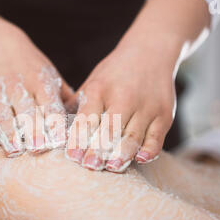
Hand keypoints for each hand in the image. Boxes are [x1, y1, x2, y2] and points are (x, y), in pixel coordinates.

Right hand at [0, 26, 73, 156]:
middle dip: (33, 130)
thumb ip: (65, 99)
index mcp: (40, 82)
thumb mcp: (50, 77)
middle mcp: (18, 85)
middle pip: (26, 111)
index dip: (54, 122)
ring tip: (15, 150)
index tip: (60, 140)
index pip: (49, 104)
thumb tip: (86, 122)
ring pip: (3, 115)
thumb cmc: (31, 69)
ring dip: (9, 134)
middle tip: (38, 149)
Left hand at [66, 43, 176, 172]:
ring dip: (122, 153)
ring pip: (133, 134)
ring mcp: (146, 106)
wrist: (151, 52)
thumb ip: (78, 106)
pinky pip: (156, 136)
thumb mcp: (93, 82)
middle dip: (99, 149)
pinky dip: (150, 149)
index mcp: (100, 89)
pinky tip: (141, 159)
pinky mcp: (164, 114)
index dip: (79, 138)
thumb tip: (55, 130)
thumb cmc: (114, 74)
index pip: (87, 118)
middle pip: (110, 128)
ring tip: (112, 167)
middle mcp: (123, 97)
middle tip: (90, 166)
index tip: (72, 157)